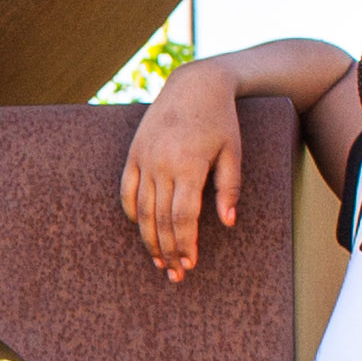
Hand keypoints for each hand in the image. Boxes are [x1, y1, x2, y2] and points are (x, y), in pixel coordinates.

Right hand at [119, 60, 245, 283]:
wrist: (193, 85)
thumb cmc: (220, 120)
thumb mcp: (233, 152)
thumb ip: (229, 189)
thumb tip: (228, 223)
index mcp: (188, 166)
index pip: (183, 217)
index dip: (186, 244)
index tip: (190, 265)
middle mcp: (162, 165)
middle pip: (161, 219)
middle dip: (168, 251)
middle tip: (175, 275)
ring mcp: (144, 159)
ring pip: (143, 211)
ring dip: (149, 239)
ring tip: (158, 261)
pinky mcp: (134, 154)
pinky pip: (128, 191)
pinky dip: (133, 213)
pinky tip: (141, 230)